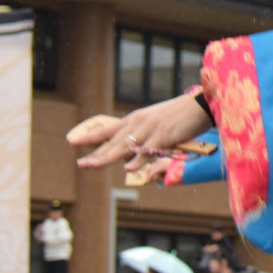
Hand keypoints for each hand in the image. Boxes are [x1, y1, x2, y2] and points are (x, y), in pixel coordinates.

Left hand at [68, 93, 211, 170]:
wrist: (199, 105)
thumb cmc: (180, 116)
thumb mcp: (155, 124)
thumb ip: (140, 140)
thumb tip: (127, 157)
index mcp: (135, 119)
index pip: (108, 129)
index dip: (90, 137)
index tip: (72, 141)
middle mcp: (139, 123)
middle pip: (113, 142)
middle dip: (95, 154)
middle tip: (80, 164)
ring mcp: (151, 130)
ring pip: (125, 147)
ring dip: (107, 157)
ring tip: (92, 165)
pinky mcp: (164, 136)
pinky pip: (148, 150)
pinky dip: (138, 159)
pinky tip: (128, 168)